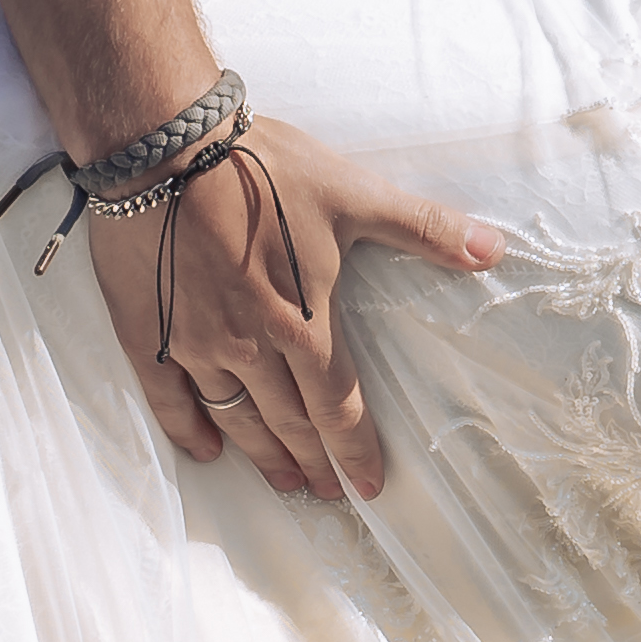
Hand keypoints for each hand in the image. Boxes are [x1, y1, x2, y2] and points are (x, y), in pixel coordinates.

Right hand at [84, 113, 495, 502]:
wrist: (165, 149)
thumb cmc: (263, 169)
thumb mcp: (354, 193)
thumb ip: (423, 227)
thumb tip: (492, 248)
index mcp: (303, 323)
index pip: (338, 408)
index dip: (354, 452)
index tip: (367, 487)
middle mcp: (250, 348)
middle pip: (288, 424)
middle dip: (313, 463)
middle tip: (327, 492)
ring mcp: (196, 345)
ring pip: (235, 418)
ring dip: (261, 455)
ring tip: (283, 480)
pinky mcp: (148, 334)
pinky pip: (168, 398)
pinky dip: (188, 431)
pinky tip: (205, 452)